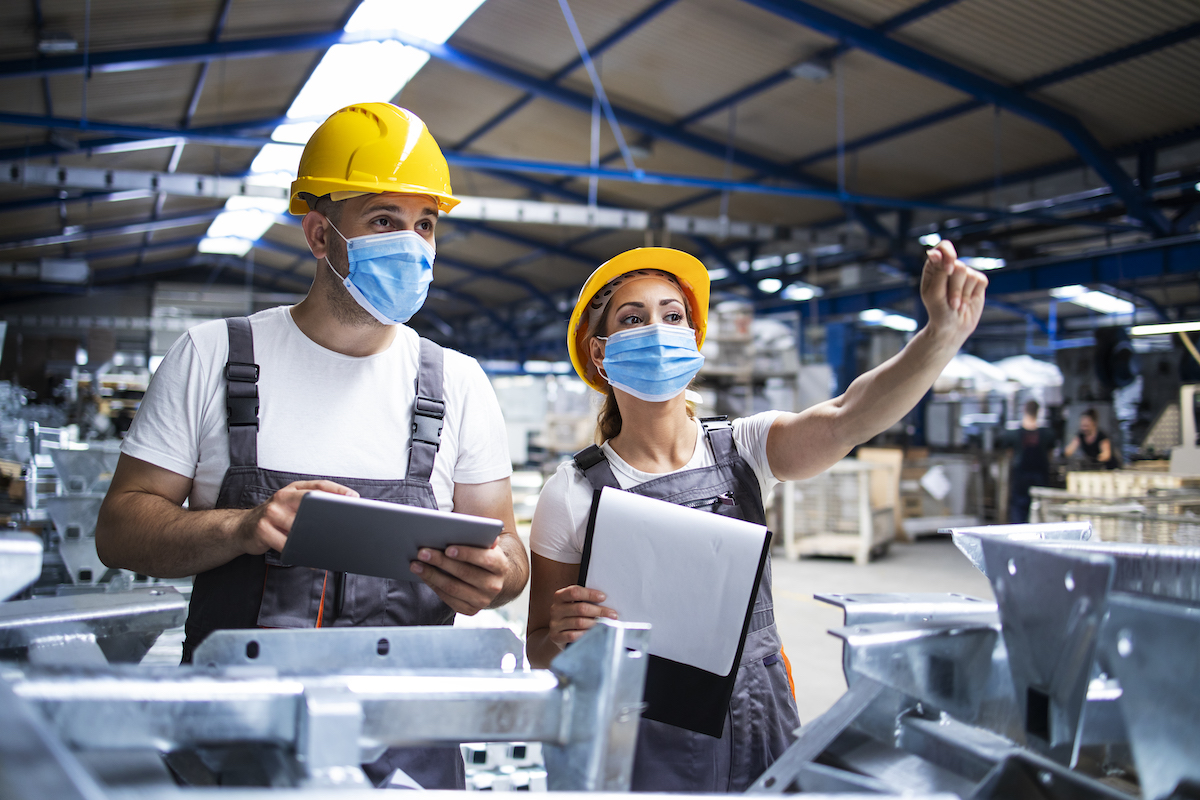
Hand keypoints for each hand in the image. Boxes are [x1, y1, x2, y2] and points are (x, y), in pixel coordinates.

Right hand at [238, 481, 358, 554]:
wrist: (240, 528)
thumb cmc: (272, 517)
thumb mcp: (290, 505)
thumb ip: (309, 505)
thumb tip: (338, 513)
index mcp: (291, 490)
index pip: (318, 486)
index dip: (338, 490)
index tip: (354, 498)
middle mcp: (281, 498)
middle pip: (310, 502)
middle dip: (329, 512)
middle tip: (346, 522)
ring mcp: (271, 513)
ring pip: (299, 526)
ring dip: (315, 537)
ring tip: (331, 545)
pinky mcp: (263, 530)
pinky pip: (287, 544)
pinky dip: (300, 552)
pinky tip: (309, 557)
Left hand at [410, 539, 512, 615]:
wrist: (491, 581)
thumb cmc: (483, 556)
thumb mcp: (486, 546)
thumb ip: (481, 538)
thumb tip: (476, 528)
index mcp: (501, 566)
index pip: (485, 559)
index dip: (466, 553)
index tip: (447, 548)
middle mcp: (494, 585)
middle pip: (464, 573)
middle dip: (441, 561)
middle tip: (422, 552)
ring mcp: (482, 600)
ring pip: (452, 587)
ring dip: (431, 575)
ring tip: (415, 564)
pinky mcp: (470, 610)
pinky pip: (448, 598)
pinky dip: (433, 586)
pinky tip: (423, 575)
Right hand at [545, 585, 617, 648]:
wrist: (560, 633)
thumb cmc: (573, 615)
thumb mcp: (576, 604)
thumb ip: (586, 601)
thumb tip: (606, 601)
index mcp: (560, 596)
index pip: (574, 592)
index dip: (590, 594)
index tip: (603, 597)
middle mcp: (555, 609)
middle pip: (580, 608)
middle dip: (599, 611)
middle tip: (612, 615)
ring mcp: (555, 624)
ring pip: (579, 622)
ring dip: (595, 624)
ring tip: (606, 625)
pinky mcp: (556, 637)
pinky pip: (573, 635)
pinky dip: (586, 634)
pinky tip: (594, 634)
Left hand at [920, 240, 987, 345]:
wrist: (953, 328)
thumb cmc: (938, 311)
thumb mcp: (934, 294)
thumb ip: (938, 273)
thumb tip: (935, 252)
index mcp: (934, 267)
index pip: (943, 247)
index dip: (949, 255)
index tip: (949, 270)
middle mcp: (950, 267)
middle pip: (959, 265)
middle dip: (955, 288)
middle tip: (950, 303)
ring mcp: (964, 274)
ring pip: (970, 274)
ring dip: (963, 295)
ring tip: (956, 305)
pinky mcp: (977, 282)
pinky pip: (981, 280)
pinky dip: (973, 294)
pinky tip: (966, 302)